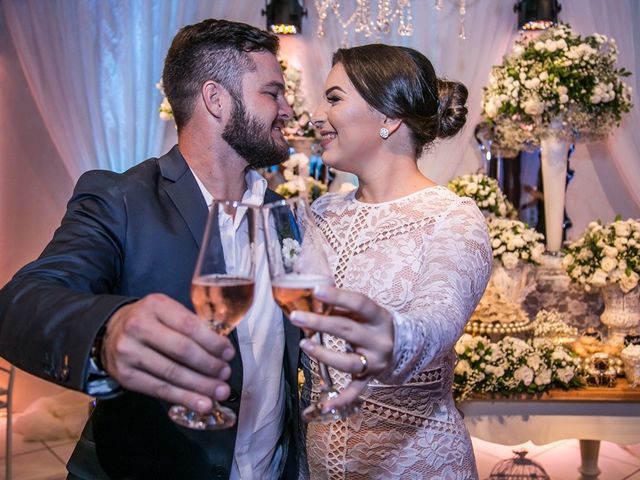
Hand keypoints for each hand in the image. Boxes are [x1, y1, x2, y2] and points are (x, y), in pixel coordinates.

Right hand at [101, 293, 234, 413]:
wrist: (110, 331)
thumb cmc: (150, 321)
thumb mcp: (168, 311)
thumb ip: (192, 325)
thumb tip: (222, 351)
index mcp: (155, 306)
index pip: (189, 326)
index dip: (213, 342)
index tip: (229, 354)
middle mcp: (139, 327)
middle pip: (182, 351)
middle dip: (209, 365)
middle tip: (225, 374)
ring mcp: (129, 352)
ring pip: (172, 374)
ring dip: (200, 386)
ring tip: (219, 392)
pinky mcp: (125, 375)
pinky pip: (160, 390)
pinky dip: (184, 398)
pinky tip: (201, 403)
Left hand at [290, 286, 393, 409]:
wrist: (406, 348)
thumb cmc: (377, 325)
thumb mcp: (367, 313)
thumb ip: (344, 307)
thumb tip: (316, 301)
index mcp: (380, 318)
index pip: (360, 304)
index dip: (338, 297)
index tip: (317, 291)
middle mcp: (380, 341)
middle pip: (348, 330)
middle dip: (320, 322)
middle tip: (296, 316)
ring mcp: (375, 362)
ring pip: (348, 361)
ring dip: (323, 354)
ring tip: (303, 343)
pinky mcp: (370, 379)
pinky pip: (355, 391)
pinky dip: (340, 400)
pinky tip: (325, 406)